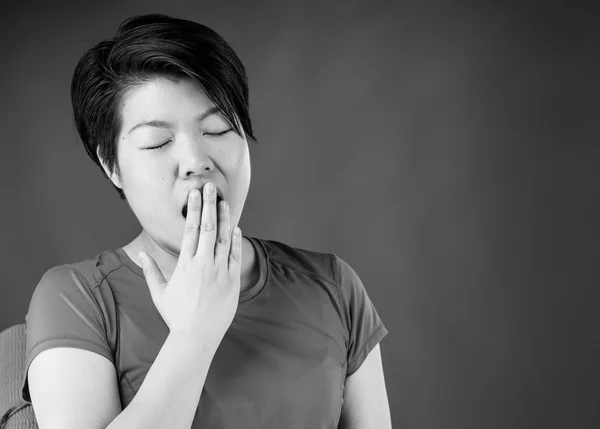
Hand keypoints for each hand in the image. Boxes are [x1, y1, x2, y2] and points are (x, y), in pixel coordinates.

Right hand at [138, 182, 241, 347]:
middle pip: (208, 228)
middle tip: (210, 187)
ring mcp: (220, 272)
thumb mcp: (159, 293)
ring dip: (224, 218)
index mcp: (186, 265)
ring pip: (224, 239)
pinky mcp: (232, 281)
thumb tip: (139, 254)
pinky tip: (235, 227)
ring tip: (223, 201)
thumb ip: (151, 271)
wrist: (197, 337)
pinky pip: (235, 256)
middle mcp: (204, 264)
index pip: (190, 230)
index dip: (193, 209)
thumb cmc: (176, 316)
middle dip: (209, 205)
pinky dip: (236, 240)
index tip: (194, 193)